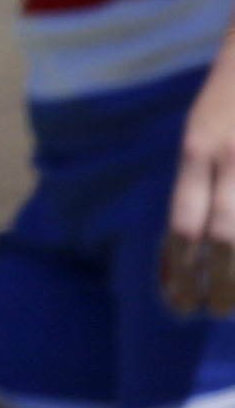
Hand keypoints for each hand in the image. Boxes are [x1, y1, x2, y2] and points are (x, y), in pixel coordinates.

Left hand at [175, 67, 234, 320]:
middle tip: (213, 313)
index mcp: (197, 149)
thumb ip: (198, 180)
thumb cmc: (229, 94)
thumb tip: (188, 241)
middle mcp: (232, 157)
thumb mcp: (200, 131)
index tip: (179, 301)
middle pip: (225, 235)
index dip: (181, 267)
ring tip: (234, 303)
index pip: (185, 221)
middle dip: (218, 281)